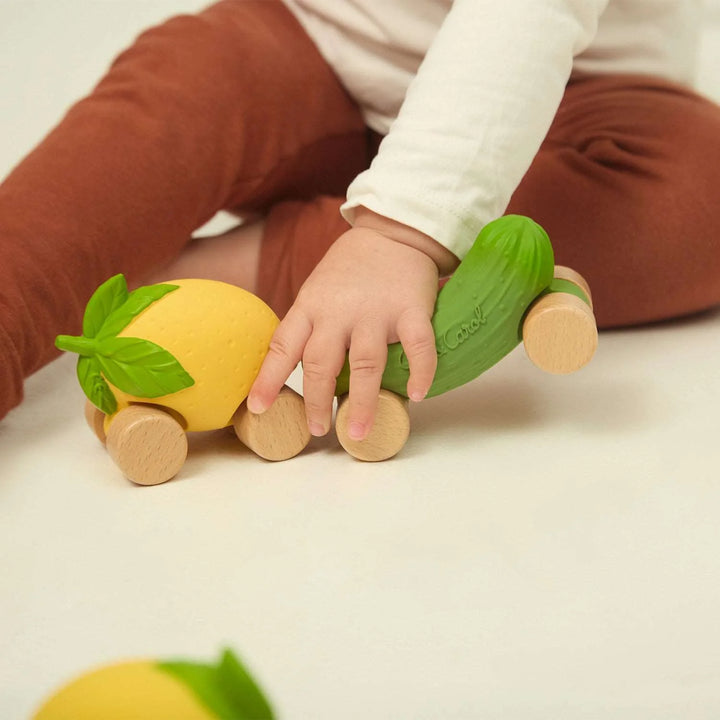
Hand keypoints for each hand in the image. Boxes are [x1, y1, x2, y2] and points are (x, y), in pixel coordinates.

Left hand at [247, 207, 457, 439]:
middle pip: (320, 362)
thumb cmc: (350, 269)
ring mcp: (376, 312)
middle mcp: (338, 311)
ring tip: (357, 432)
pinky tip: (415, 395)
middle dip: (315, 401)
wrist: (393, 232)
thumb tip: (302, 376)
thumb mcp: (317, 291)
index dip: (268, 379)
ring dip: (362, 402)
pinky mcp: (411, 310)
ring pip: (365, 364)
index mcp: (310, 306)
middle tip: (316, 429)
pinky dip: (419, 372)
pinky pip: (417, 347)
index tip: (258, 408)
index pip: (283, 346)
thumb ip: (310, 327)